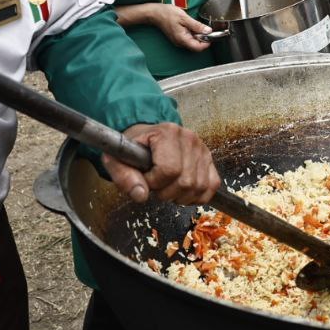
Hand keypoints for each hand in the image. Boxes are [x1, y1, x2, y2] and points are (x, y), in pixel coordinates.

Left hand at [102, 122, 220, 204]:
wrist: (146, 138)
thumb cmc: (133, 148)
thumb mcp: (118, 160)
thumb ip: (124, 177)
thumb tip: (141, 195)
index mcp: (167, 133)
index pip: (169, 170)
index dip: (154, 182)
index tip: (145, 179)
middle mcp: (189, 138)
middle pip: (185, 181)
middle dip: (166, 192)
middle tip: (156, 186)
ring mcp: (202, 149)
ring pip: (199, 187)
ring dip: (180, 196)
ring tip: (167, 188)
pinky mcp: (209, 160)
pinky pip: (211, 186)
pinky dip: (197, 196)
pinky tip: (182, 192)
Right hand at [148, 3, 212, 50]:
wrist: (155, 13)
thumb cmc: (167, 14)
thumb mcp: (184, 18)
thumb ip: (197, 26)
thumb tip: (208, 31)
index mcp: (182, 39)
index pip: (198, 47)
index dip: (207, 42)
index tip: (210, 34)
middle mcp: (180, 43)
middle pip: (196, 46)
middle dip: (203, 38)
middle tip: (204, 27)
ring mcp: (178, 41)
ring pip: (193, 42)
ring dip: (198, 35)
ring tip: (196, 25)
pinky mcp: (178, 37)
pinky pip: (188, 39)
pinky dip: (193, 33)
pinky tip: (191, 25)